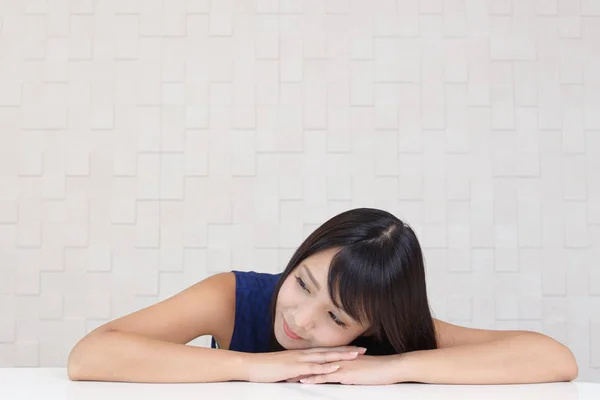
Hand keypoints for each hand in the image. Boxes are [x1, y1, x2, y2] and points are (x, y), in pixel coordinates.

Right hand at [242, 346, 366, 382]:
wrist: (251, 366)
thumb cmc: (266, 368)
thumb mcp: (286, 368)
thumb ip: (297, 369)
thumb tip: (306, 374)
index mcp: (302, 354)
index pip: (325, 350)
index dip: (340, 349)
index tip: (354, 349)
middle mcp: (303, 354)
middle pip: (329, 351)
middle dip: (346, 350)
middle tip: (363, 349)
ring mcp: (299, 359)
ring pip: (324, 357)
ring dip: (341, 356)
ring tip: (355, 355)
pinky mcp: (294, 367)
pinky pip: (312, 367)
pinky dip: (325, 367)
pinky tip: (335, 367)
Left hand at [287, 354, 402, 384]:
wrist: (389, 368)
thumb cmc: (379, 370)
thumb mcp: (361, 369)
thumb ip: (351, 371)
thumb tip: (345, 376)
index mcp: (342, 358)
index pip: (321, 359)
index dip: (308, 362)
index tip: (296, 366)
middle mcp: (339, 359)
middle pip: (315, 363)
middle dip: (301, 367)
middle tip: (286, 370)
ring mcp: (341, 366)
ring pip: (317, 369)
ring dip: (303, 373)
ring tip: (289, 376)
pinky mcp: (345, 374)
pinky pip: (327, 376)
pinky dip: (314, 378)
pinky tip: (305, 381)